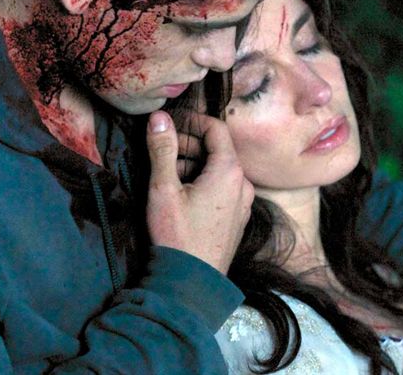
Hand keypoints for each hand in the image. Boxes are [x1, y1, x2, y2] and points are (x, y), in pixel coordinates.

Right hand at [145, 111, 253, 273]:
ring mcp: (243, 204)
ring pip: (218, 170)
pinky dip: (203, 184)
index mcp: (230, 171)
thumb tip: (158, 117)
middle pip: (217, 149)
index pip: (216, 128)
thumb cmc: (177, 235)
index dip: (191, 121)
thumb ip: (162, 149)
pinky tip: (180, 198)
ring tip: (166, 178)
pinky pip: (222, 190)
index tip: (168, 125)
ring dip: (193, 166)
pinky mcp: (237, 220)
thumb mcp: (163, 188)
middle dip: (188, 145)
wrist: (191, 285)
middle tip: (160, 152)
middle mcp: (243, 185)